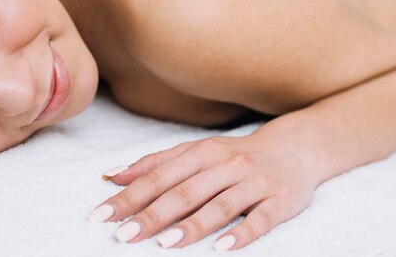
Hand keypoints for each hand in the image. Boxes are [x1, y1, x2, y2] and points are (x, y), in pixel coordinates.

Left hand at [86, 132, 321, 250]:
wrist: (294, 149)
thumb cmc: (235, 155)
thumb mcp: (196, 151)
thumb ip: (156, 163)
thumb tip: (113, 176)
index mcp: (201, 152)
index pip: (159, 176)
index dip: (129, 196)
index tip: (101, 216)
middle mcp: (226, 164)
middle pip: (184, 191)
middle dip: (152, 214)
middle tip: (124, 235)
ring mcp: (253, 181)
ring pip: (219, 205)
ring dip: (191, 225)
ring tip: (164, 244)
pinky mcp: (279, 200)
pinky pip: (260, 219)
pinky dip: (241, 233)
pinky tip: (222, 249)